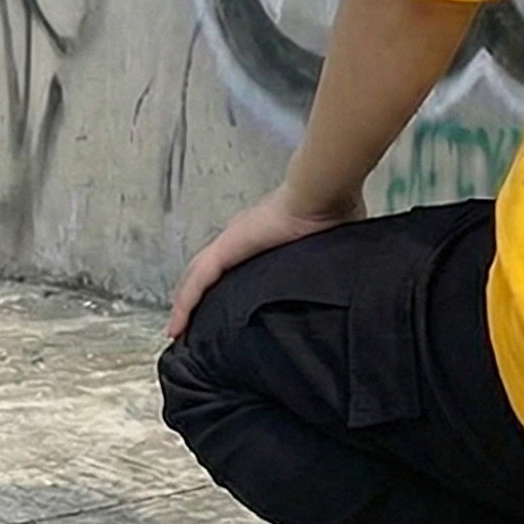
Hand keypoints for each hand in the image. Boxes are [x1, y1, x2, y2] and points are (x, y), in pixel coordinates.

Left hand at [166, 180, 364, 340]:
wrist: (322, 192)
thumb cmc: (332, 209)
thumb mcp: (330, 245)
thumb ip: (327, 261)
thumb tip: (346, 278)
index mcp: (266, 235)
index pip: (238, 264)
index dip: (227, 284)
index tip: (226, 306)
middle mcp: (242, 236)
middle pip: (209, 272)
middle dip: (199, 297)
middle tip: (192, 324)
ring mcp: (232, 241)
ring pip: (197, 279)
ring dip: (186, 304)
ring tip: (178, 330)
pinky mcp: (226, 249)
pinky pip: (197, 283)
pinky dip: (185, 305)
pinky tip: (177, 327)